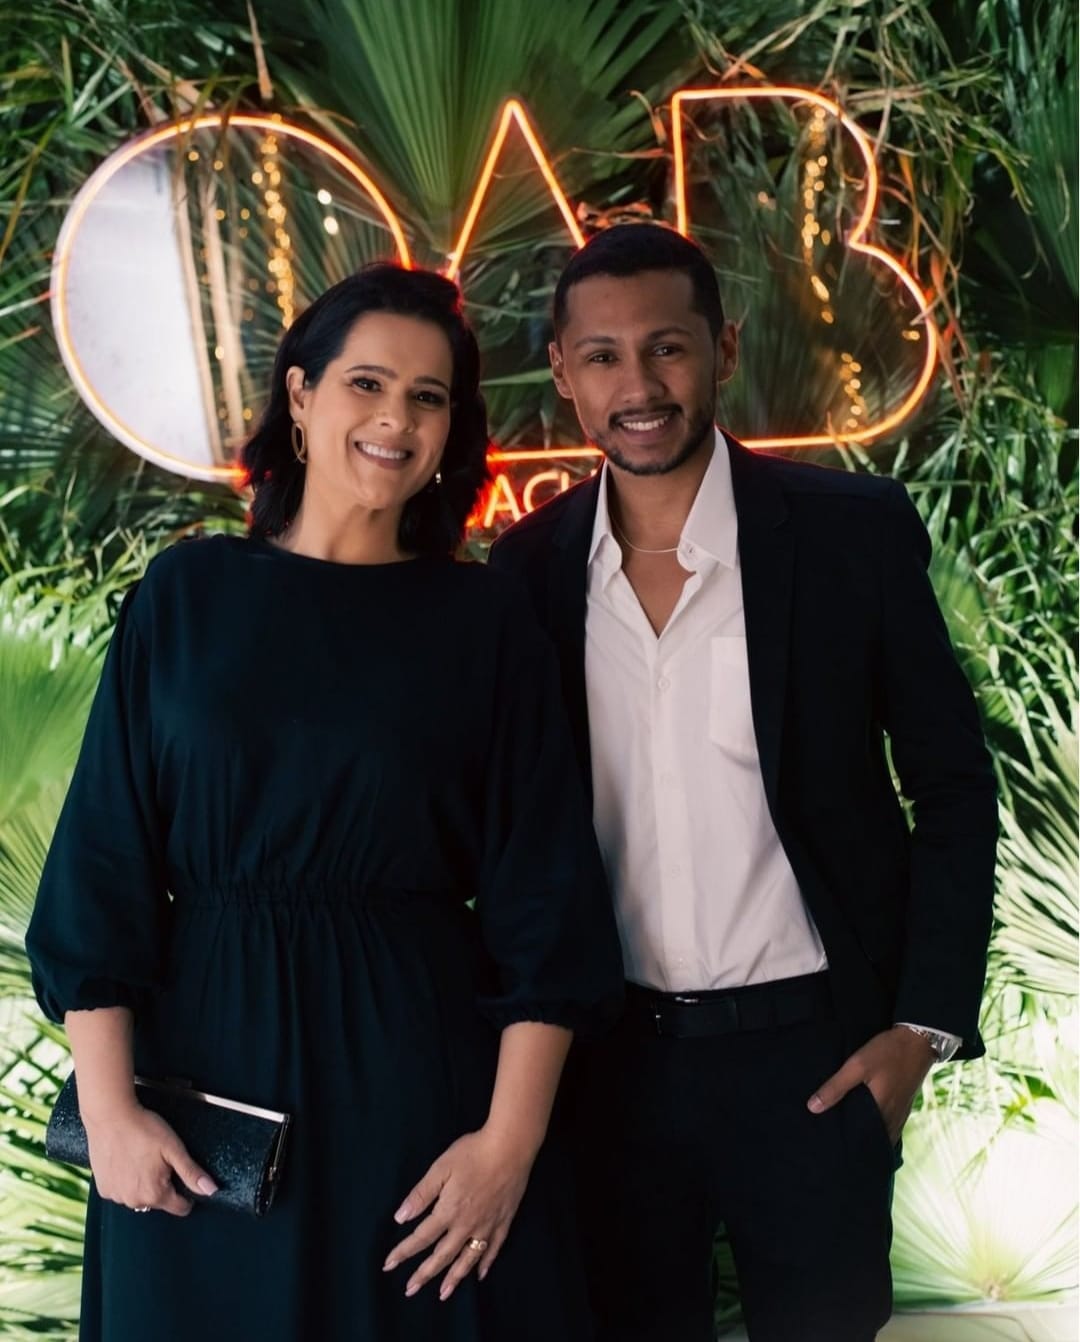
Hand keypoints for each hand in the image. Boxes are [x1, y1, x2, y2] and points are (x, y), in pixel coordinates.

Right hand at [83, 1102, 217, 1216]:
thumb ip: (192, 1173)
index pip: (180, 1208)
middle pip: (159, 1201)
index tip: (183, 1176)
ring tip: (142, 1158)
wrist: (110, 1116)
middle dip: (163, 1184)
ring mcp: (116, 1196)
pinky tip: (127, 1161)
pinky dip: (126, 1181)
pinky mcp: (103, 1188)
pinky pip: (122, 1190)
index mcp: (154, 1194)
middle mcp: (133, 1201)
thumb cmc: (143, 1129)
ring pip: (139, 1196)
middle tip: (159, 1160)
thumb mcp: (174, 1149)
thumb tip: (211, 1190)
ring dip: (143, 1183)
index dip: (187, 1194)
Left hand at [383, 1127, 534, 1300]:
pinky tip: (480, 1274)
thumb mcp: (441, 1168)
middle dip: (425, 1274)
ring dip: (454, 1278)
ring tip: (443, 1294)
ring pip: (468, 1258)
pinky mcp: (504, 1221)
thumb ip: (421, 1194)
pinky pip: (494, 1249)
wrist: (510, 1147)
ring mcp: (487, 1226)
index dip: (403, 1252)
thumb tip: (400, 1218)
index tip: (388, 1265)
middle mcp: (466, 1225)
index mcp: (448, 1212)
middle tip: (411, 1290)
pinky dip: (486, 1264)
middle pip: (443, 1255)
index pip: (421, 1238)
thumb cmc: (472, 1153)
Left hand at [807, 1026, 934, 1144]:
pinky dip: (877, 1126)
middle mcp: (893, 1120)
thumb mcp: (857, 1066)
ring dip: (867, 1134)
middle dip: (855, 1141)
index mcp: (881, 1113)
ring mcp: (901, 1114)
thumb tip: (812, 1108)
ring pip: (881, 1133)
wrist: (917, 1041)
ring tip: (847, 1130)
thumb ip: (836, 1087)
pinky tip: (865, 1118)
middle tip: (834, 1139)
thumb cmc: (887, 1053)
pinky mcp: (904, 1106)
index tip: (830, 1145)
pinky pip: (888, 1124)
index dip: (847, 1144)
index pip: (861, 1141)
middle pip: (871, 1139)